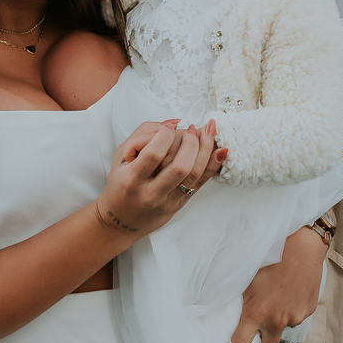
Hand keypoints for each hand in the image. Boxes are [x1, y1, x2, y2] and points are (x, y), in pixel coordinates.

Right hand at [95, 119, 224, 239]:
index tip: (168, 128)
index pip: (154, 154)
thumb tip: (173, 123)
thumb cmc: (121, 183)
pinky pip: (201, 183)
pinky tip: (222, 150)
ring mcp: (168, 201)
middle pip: (180, 166)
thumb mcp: (120, 157)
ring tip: (210, 130)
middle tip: (192, 128)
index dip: (165, 135)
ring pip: (194, 175)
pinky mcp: (181, 204)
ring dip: (206, 149)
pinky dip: (214, 165)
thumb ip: (143, 134)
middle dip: (191, 142)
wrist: (122, 220)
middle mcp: (151, 193)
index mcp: (132, 179)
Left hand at [231, 225, 325, 342]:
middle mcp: (277, 320)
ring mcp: (295, 316)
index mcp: (257, 313)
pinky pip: (297, 316)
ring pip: (283, 328)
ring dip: (278, 320)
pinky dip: (292, 308)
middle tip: (257, 334)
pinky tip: (290, 289)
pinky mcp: (309, 309)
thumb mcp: (246, 278)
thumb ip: (240, 300)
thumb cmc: (269, 255)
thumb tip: (227, 312)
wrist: (302, 243)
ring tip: (277, 296)